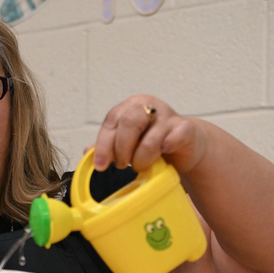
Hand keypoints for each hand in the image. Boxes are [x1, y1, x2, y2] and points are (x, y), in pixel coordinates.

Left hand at [92, 96, 208, 176]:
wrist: (186, 145)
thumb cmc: (153, 142)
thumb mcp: (129, 142)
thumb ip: (109, 145)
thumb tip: (87, 152)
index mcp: (131, 106)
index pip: (112, 120)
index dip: (104, 144)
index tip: (100, 165)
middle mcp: (150, 106)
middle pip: (129, 122)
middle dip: (122, 149)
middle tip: (122, 165)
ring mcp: (169, 116)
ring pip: (151, 137)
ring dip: (142, 158)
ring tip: (141, 166)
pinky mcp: (186, 129)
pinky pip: (177, 135)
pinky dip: (169, 144)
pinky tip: (165, 151)